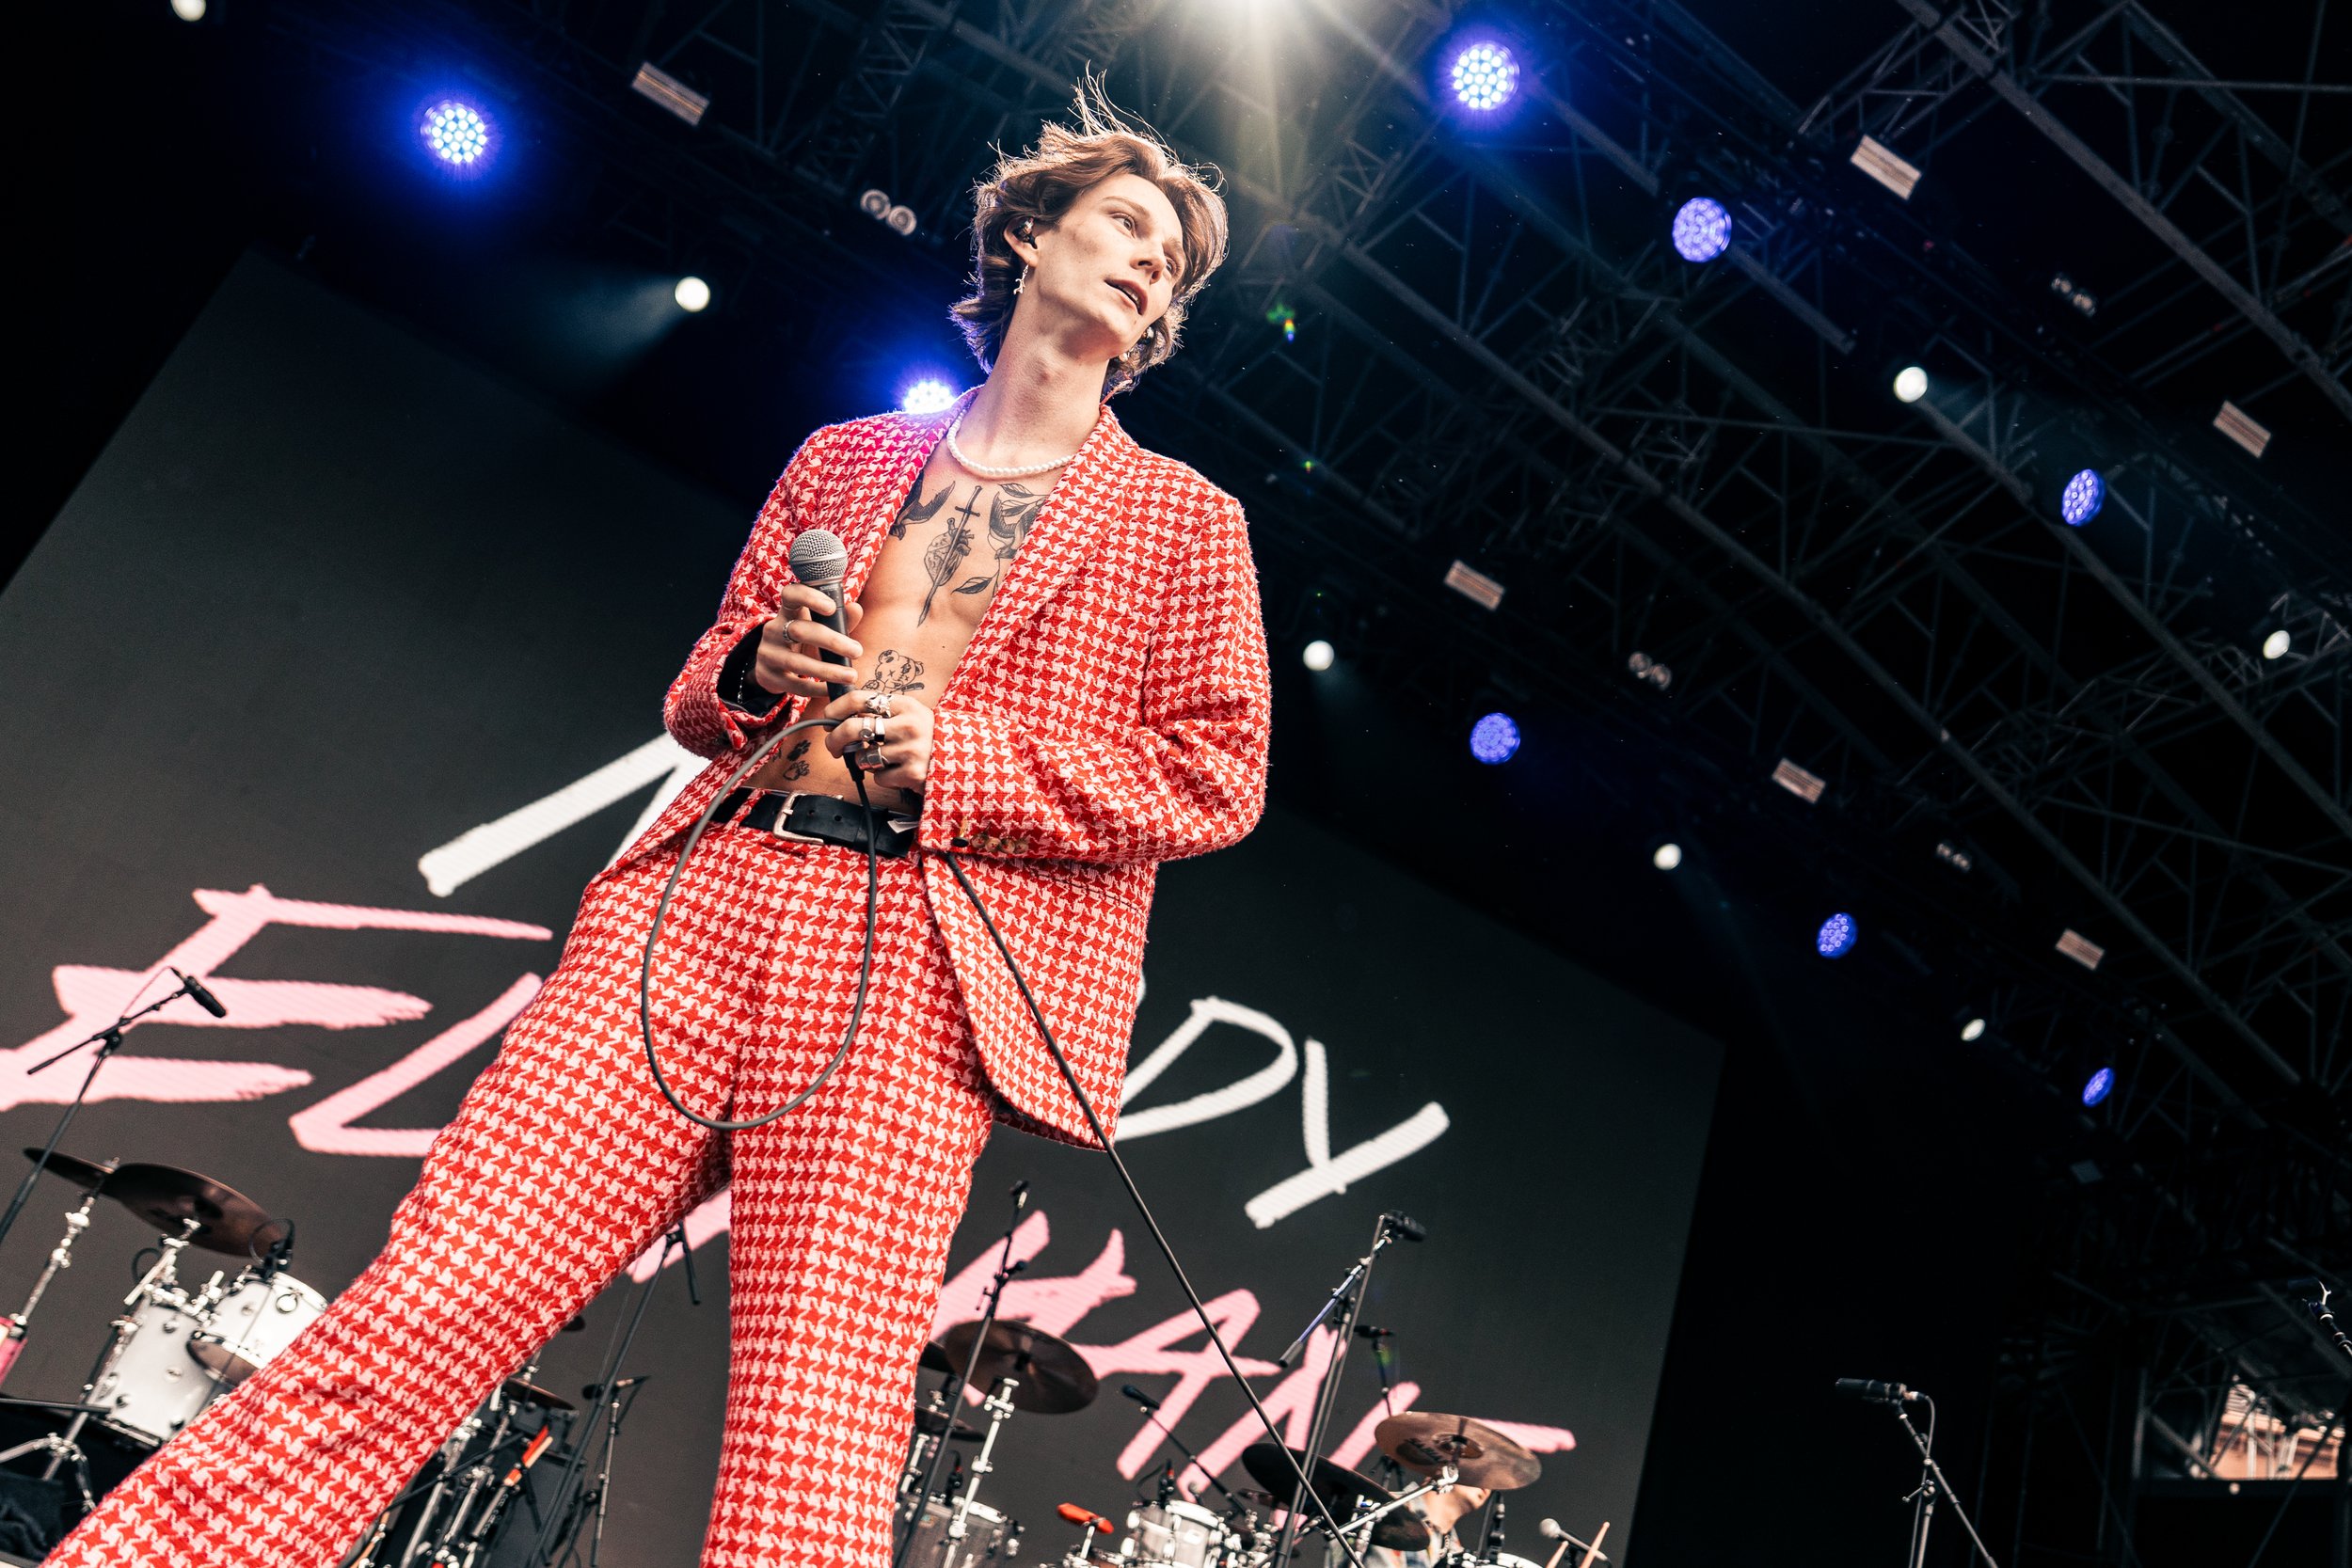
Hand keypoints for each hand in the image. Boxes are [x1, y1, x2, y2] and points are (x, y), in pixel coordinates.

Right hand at [753, 585, 864, 700]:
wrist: (774, 667)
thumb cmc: (805, 641)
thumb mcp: (819, 628)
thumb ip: (839, 620)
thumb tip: (856, 609)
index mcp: (788, 611)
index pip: (791, 594)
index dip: (809, 597)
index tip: (831, 607)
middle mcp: (774, 629)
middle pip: (799, 630)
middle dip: (831, 641)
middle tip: (857, 651)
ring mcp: (768, 653)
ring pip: (796, 662)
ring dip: (827, 670)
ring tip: (851, 675)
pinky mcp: (767, 676)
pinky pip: (793, 684)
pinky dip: (815, 689)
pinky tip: (832, 690)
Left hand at [820, 687, 934, 794]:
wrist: (963, 761)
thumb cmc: (931, 737)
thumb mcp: (911, 715)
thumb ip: (882, 713)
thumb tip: (841, 718)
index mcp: (905, 705)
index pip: (859, 698)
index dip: (836, 708)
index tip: (829, 718)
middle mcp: (908, 725)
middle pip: (853, 728)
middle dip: (835, 739)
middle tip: (834, 746)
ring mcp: (910, 749)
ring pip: (863, 756)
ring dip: (865, 761)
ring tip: (880, 759)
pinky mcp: (912, 773)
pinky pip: (879, 777)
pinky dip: (883, 777)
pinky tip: (898, 771)